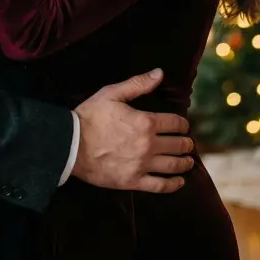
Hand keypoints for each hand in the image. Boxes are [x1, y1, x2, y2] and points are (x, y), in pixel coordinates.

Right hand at [72, 68, 193, 193]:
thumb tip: (160, 73)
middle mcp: (148, 145)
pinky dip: (173, 185)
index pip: (174, 124)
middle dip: (185, 144)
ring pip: (172, 166)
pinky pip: (159, 186)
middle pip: (177, 145)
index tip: (184, 126)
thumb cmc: (90, 116)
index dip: (182, 125)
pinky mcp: (133, 181)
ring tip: (188, 161)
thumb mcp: (112, 93)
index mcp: (145, 122)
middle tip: (188, 144)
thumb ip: (138, 84)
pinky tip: (179, 182)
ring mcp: (141, 165)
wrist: (70, 145)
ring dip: (184, 163)